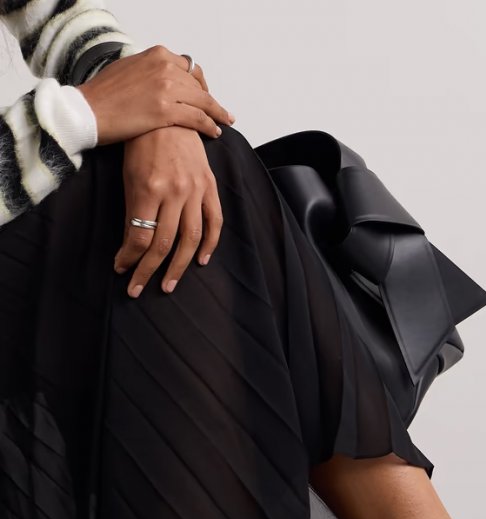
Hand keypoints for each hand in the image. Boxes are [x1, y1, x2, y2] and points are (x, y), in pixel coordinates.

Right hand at [78, 45, 234, 143]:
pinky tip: (215, 132)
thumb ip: (149, 70)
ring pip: (203, 101)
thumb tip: (158, 76)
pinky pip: (198, 118)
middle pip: (199, 85)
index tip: (204, 94)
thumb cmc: (103, 94)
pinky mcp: (166, 111)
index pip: (189, 67)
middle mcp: (164, 68)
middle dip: (211, 99)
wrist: (88, 110)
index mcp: (156, 55)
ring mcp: (166, 89)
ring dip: (216, 113)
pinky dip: (210, 125)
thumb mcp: (128, 68)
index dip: (200, 83)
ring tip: (223, 122)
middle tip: (220, 111)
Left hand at [113, 125, 223, 296]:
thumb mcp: (129, 175)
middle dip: (148, 271)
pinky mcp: (209, 187)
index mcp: (149, 188)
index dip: (130, 258)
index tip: (121, 269)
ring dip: (178, 267)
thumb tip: (131, 246)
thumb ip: (133, 211)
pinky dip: (209, 244)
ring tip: (168, 285)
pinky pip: (214, 222)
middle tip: (137, 289)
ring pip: (189, 240)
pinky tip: (200, 261)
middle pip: (162, 244)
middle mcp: (174, 192)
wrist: (168, 113)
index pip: (140, 236)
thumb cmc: (143, 142)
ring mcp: (195, 190)